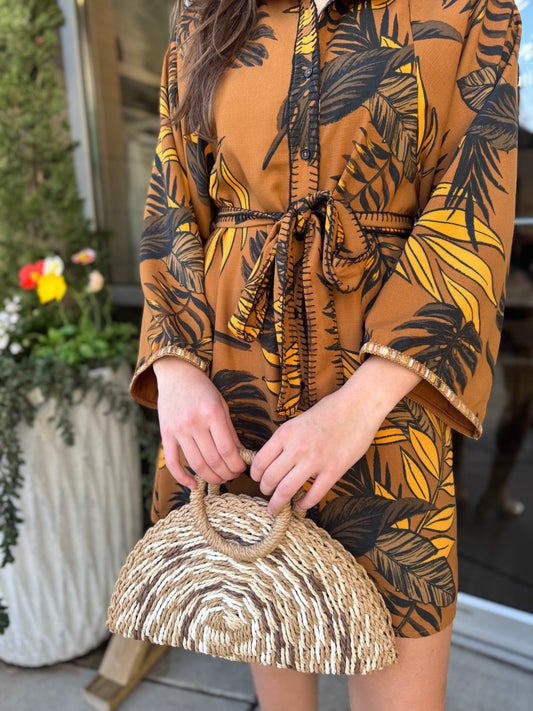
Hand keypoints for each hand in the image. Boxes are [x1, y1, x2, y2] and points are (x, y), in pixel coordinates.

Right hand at [153, 357, 245, 487]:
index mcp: (212, 413)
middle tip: (233, 475)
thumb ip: (230, 430)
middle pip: (213, 460)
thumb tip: (241, 454)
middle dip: (226, 473)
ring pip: (196, 464)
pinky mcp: (165, 435)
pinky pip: (172, 463)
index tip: (242, 468)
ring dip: (210, 477)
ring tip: (219, 479)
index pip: (227, 448)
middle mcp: (194, 422)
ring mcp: (178, 429)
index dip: (236, 464)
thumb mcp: (221, 404)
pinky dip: (182, 478)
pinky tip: (193, 485)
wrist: (175, 374)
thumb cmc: (202, 388)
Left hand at [250, 356, 421, 514]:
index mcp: (285, 433)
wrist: (359, 405)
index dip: (256, 475)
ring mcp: (315, 460)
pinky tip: (300, 505)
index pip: (260, 461)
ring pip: (286, 490)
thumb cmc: (330, 410)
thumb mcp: (299, 420)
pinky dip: (303, 504)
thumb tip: (274, 459)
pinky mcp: (334, 470)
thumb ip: (286, 439)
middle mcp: (296, 448)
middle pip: (270, 479)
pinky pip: (313, 495)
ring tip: (276, 508)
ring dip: (277, 503)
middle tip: (266, 495)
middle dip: (265, 491)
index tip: (257, 479)